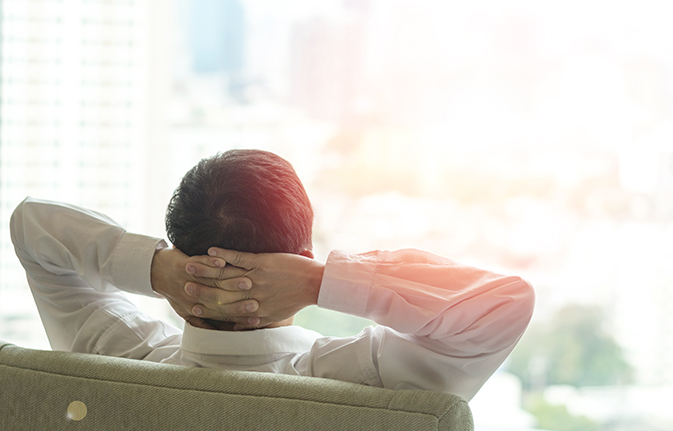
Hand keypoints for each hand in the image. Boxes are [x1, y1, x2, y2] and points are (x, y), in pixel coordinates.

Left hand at [150, 247, 259, 328]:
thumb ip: (202, 322)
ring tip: (247, 281)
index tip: (256, 319)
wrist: (155, 272)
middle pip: (219, 301)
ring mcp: (188, 280)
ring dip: (229, 282)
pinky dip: (211, 262)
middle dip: (238, 302)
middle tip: (256, 303)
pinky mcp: (184, 265)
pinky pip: (199, 263)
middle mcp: (192, 297)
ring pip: (211, 282)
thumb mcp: (186, 311)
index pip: (221, 315)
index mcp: (195, 308)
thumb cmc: (174, 292)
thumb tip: (220, 332)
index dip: (239, 318)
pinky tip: (223, 261)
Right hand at [184, 248, 324, 329]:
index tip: (192, 309)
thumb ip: (256, 320)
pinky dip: (223, 255)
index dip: (208, 310)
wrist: (316, 283)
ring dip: (206, 271)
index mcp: (255, 310)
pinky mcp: (262, 262)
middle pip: (221, 294)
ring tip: (190, 267)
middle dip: (201, 291)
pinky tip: (210, 250)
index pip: (226, 311)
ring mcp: (256, 278)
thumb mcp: (275, 315)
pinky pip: (238, 258)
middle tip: (184, 287)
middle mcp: (252, 295)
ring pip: (225, 276)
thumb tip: (241, 326)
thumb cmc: (297, 299)